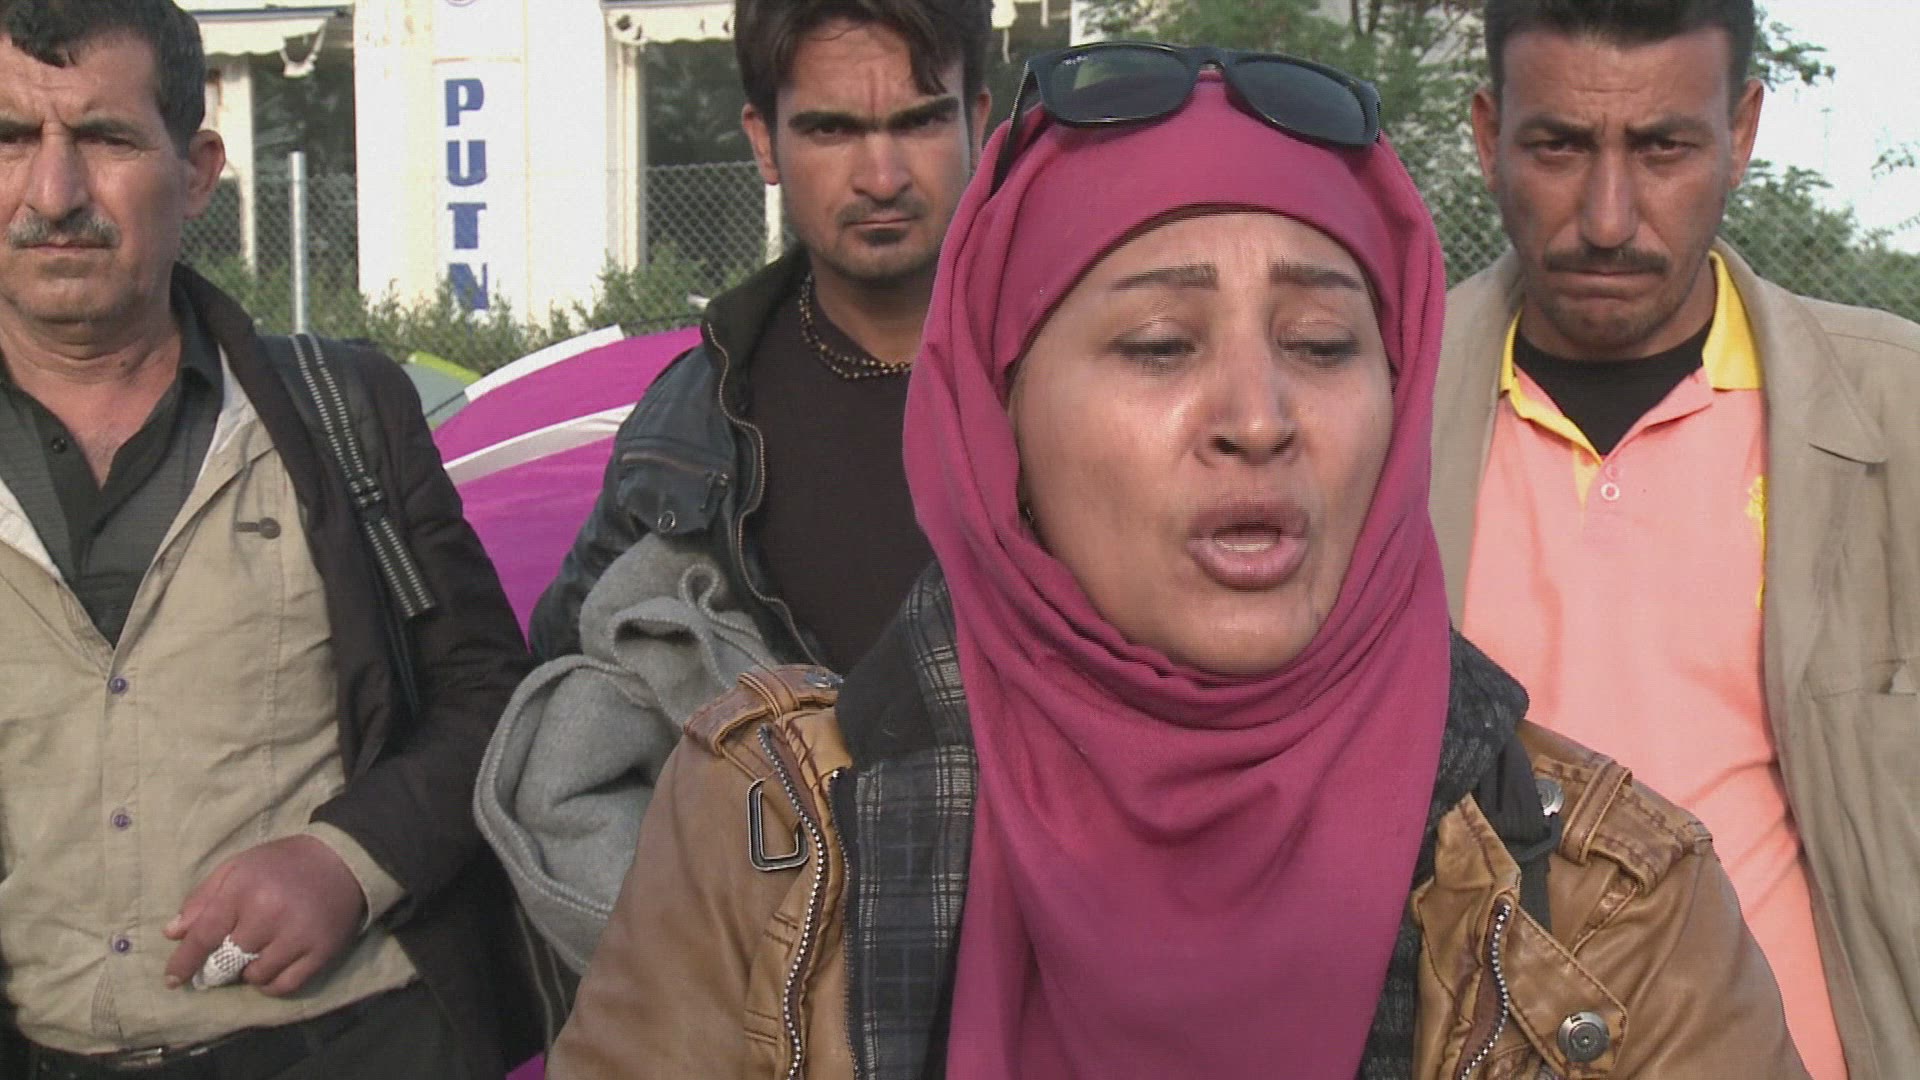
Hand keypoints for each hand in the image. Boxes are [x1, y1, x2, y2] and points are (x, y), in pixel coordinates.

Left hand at [162, 835, 367, 995]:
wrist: (345, 860)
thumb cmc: (283, 863)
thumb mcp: (238, 867)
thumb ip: (203, 898)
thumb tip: (172, 934)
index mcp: (245, 889)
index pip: (204, 935)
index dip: (184, 961)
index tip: (172, 980)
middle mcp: (270, 914)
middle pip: (228, 961)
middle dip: (219, 966)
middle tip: (223, 962)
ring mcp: (298, 936)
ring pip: (256, 977)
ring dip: (249, 972)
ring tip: (256, 955)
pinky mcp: (321, 952)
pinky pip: (284, 986)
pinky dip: (271, 984)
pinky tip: (272, 969)